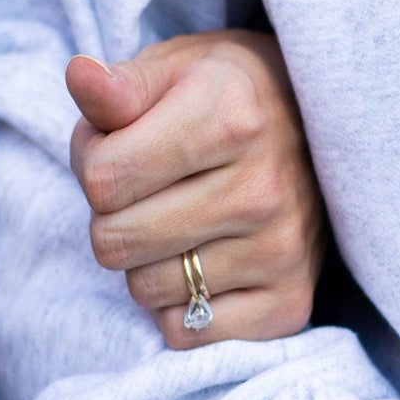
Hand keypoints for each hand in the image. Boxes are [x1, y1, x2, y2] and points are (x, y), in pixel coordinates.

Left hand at [67, 31, 327, 348]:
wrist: (319, 132)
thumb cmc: (226, 98)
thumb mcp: (175, 69)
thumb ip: (120, 86)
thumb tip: (80, 75)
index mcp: (232, 117)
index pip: (101, 178)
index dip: (92, 161)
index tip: (124, 145)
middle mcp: (263, 188)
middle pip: (114, 241)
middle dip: (114, 215)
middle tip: (150, 190)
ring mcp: (282, 250)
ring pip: (145, 289)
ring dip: (146, 261)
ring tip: (181, 221)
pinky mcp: (290, 304)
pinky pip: (186, 331)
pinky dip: (180, 305)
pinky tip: (207, 260)